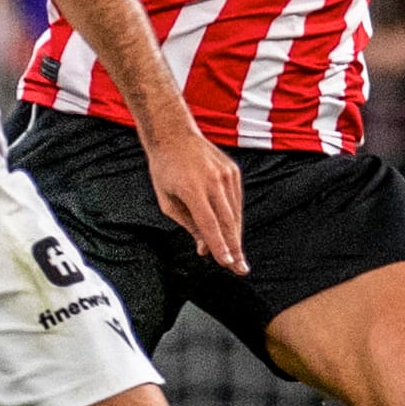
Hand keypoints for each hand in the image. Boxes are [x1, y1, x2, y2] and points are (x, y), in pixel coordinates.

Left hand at [145, 127, 246, 273]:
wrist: (174, 135)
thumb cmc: (165, 170)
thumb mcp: (167, 201)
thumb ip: (188, 225)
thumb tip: (204, 248)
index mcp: (193, 189)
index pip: (209, 224)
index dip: (219, 246)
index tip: (227, 263)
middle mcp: (213, 181)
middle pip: (228, 222)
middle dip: (235, 248)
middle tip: (240, 270)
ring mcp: (226, 175)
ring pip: (235, 213)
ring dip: (235, 236)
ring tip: (236, 258)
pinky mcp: (233, 171)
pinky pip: (236, 201)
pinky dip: (234, 218)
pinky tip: (231, 233)